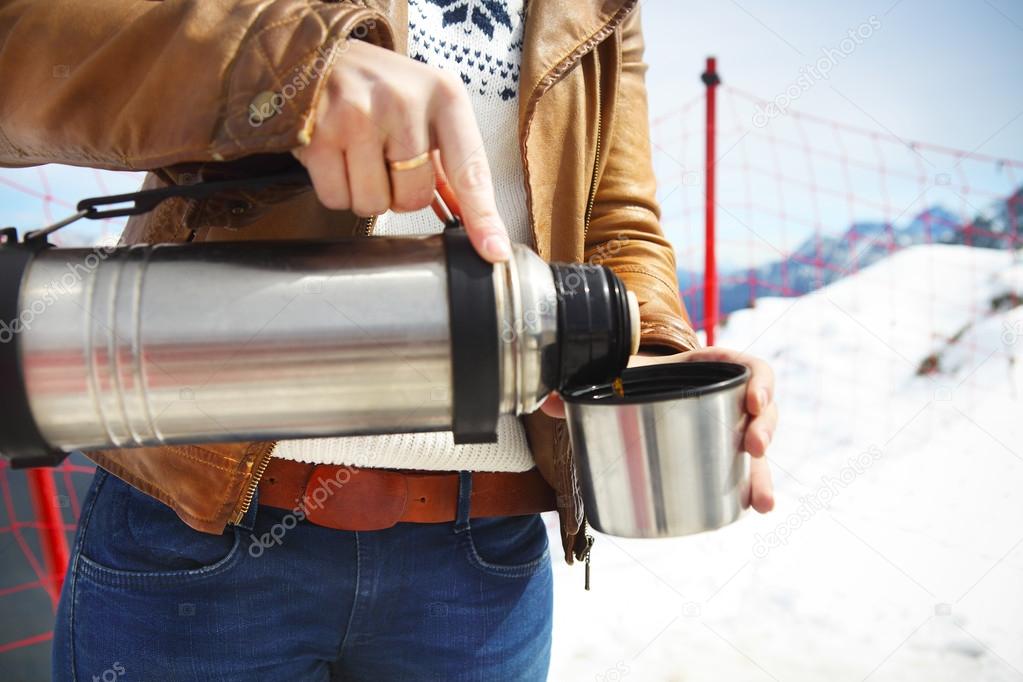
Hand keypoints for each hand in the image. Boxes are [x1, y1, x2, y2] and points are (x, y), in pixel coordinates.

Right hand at [291, 40, 510, 262]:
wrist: (319, 56)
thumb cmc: (382, 90)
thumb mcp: (427, 111)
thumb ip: (451, 167)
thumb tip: (479, 227)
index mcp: (443, 96)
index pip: (469, 170)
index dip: (482, 217)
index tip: (494, 251)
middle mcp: (403, 102)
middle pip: (414, 199)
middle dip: (399, 193)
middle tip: (386, 158)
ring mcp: (357, 115)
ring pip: (373, 205)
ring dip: (366, 194)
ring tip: (359, 154)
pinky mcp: (318, 134)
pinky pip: (336, 199)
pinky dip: (336, 190)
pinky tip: (336, 156)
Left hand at [541, 346, 777, 513]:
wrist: (631, 390)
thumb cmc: (632, 376)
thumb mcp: (614, 373)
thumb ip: (581, 382)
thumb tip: (547, 399)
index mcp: (707, 367)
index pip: (748, 368)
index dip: (760, 382)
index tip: (754, 400)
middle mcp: (724, 398)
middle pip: (761, 411)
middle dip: (765, 429)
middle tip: (753, 447)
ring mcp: (725, 430)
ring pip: (757, 449)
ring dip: (763, 474)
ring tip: (761, 502)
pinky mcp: (718, 458)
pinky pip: (744, 473)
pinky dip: (749, 492)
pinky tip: (750, 510)